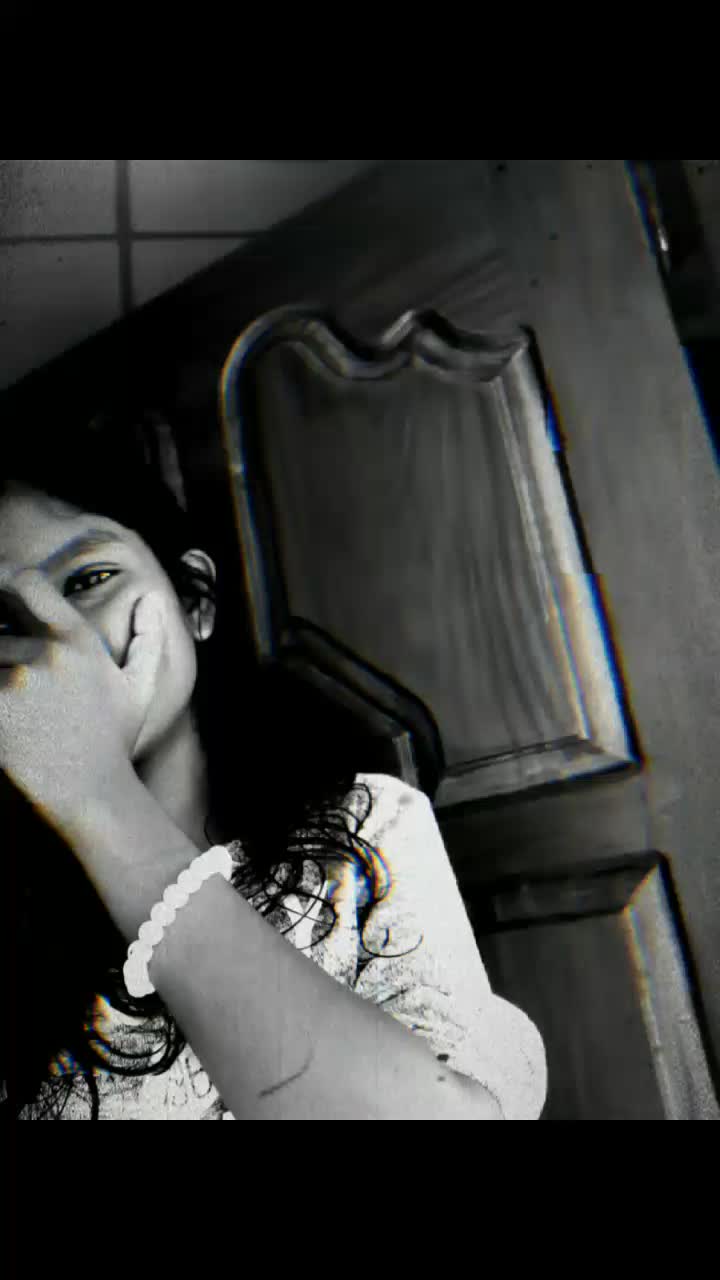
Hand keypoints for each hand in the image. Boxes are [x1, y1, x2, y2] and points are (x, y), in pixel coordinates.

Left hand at [0, 568, 164, 827]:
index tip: (4, 594)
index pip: (28, 583)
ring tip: (20, 705)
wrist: (93, 794)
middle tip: (20, 676)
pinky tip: (9, 720)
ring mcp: (18, 682)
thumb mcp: (140, 688)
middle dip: (3, 651)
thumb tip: (151, 599)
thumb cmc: (113, 742)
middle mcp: (48, 654)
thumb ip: (148, 638)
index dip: (8, 582)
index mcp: (78, 640)